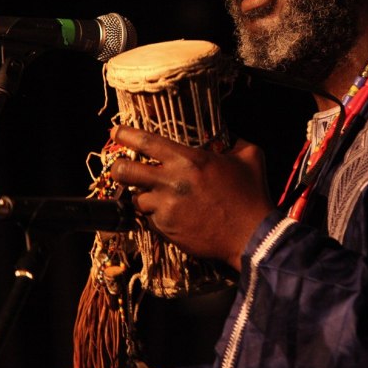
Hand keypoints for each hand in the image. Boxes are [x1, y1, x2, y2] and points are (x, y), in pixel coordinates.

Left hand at [109, 125, 273, 270]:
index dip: (126, 134)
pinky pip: (150, 219)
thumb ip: (236, 142)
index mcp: (188, 159)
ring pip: (137, 198)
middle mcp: (171, 181)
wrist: (251, 236)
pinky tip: (172, 214)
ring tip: (156, 196)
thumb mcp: (250, 157)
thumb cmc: (251, 195)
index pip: (146, 142)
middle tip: (120, 168)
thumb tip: (231, 137)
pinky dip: (157, 215)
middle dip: (117, 168)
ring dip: (143, 196)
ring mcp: (166, 207)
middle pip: (126, 171)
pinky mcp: (166, 229)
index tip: (115, 131)